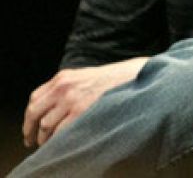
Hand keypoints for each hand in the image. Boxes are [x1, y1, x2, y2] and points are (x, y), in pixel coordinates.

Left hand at [22, 57, 148, 147]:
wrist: (132, 76)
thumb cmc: (111, 80)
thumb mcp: (83, 77)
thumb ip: (66, 88)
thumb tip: (50, 109)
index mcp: (62, 78)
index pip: (34, 98)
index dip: (30, 116)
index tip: (30, 127)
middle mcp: (62, 87)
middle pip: (34, 113)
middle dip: (30, 130)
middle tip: (31, 141)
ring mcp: (71, 99)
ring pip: (45, 125)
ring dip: (44, 138)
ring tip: (48, 145)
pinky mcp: (80, 111)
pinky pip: (60, 131)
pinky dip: (57, 140)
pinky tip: (61, 143)